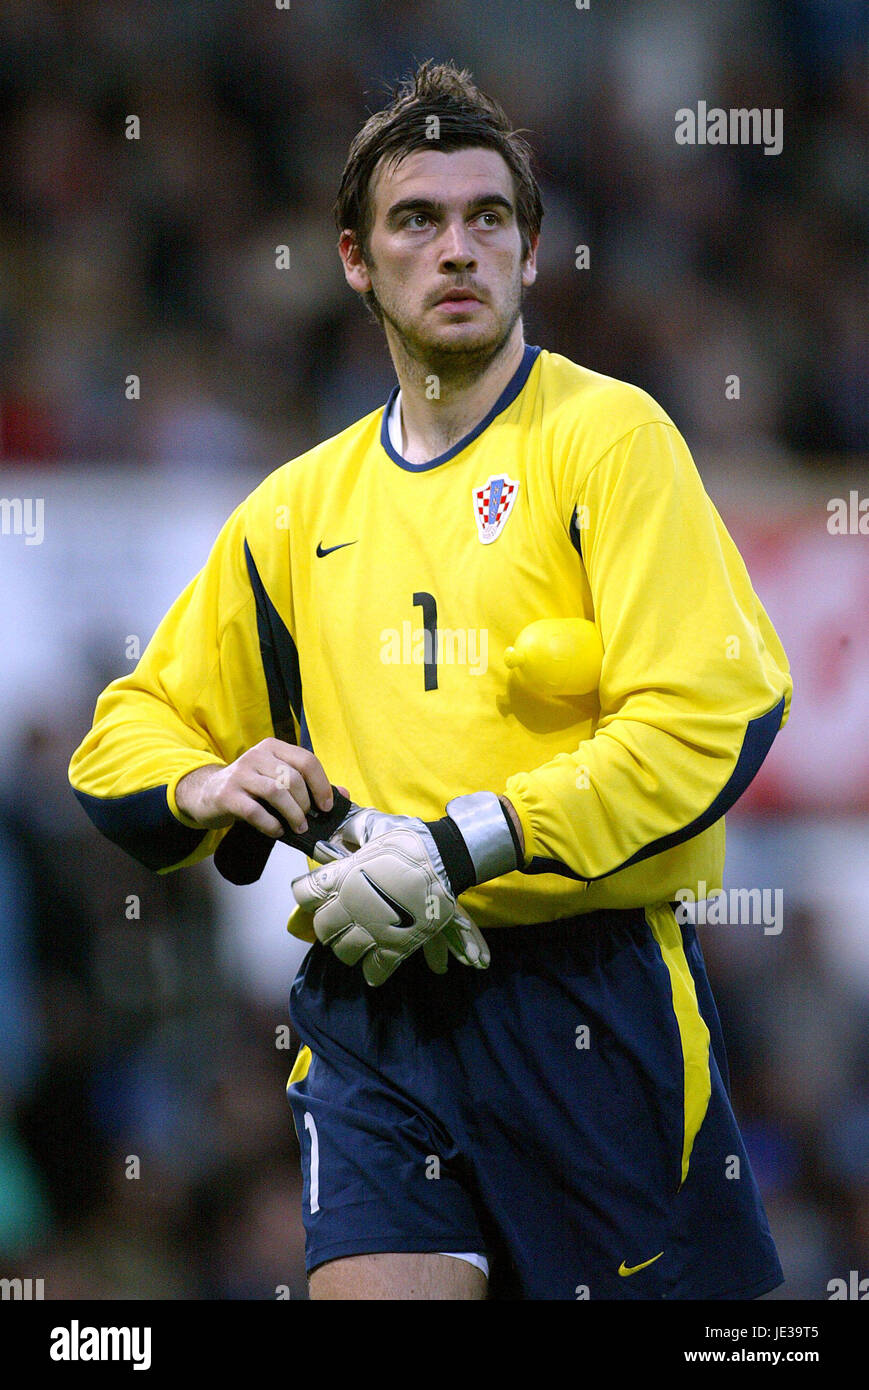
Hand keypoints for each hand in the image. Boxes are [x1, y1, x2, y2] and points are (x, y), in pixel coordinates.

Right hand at [176, 740, 334, 836]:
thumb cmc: (250, 789)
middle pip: (292, 778)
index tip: (326, 806)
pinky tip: (276, 831)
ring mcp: (240, 774)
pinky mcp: (227, 795)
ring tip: (297, 827)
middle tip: (307, 820)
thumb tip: (345, 795)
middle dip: (305, 804)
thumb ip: (309, 785)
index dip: (321, 785)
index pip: (306, 760)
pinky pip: (255, 811)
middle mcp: (256, 756)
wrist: (207, 794)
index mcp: (273, 747)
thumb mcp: (277, 779)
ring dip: (292, 814)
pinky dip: (271, 824)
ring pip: (276, 792)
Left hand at [291, 793, 519, 984]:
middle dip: (326, 924)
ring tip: (358, 939)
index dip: (306, 892)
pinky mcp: (397, 945)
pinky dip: (373, 971)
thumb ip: (352, 832)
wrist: (445, 858)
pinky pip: (376, 969)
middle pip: (322, 927)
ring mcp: (373, 929)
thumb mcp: (375, 827)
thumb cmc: (410, 840)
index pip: (303, 893)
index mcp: (342, 877)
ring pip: (344, 952)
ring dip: (347, 948)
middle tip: (338, 918)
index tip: (315, 891)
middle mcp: (351, 907)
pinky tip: (374, 966)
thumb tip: (337, 830)